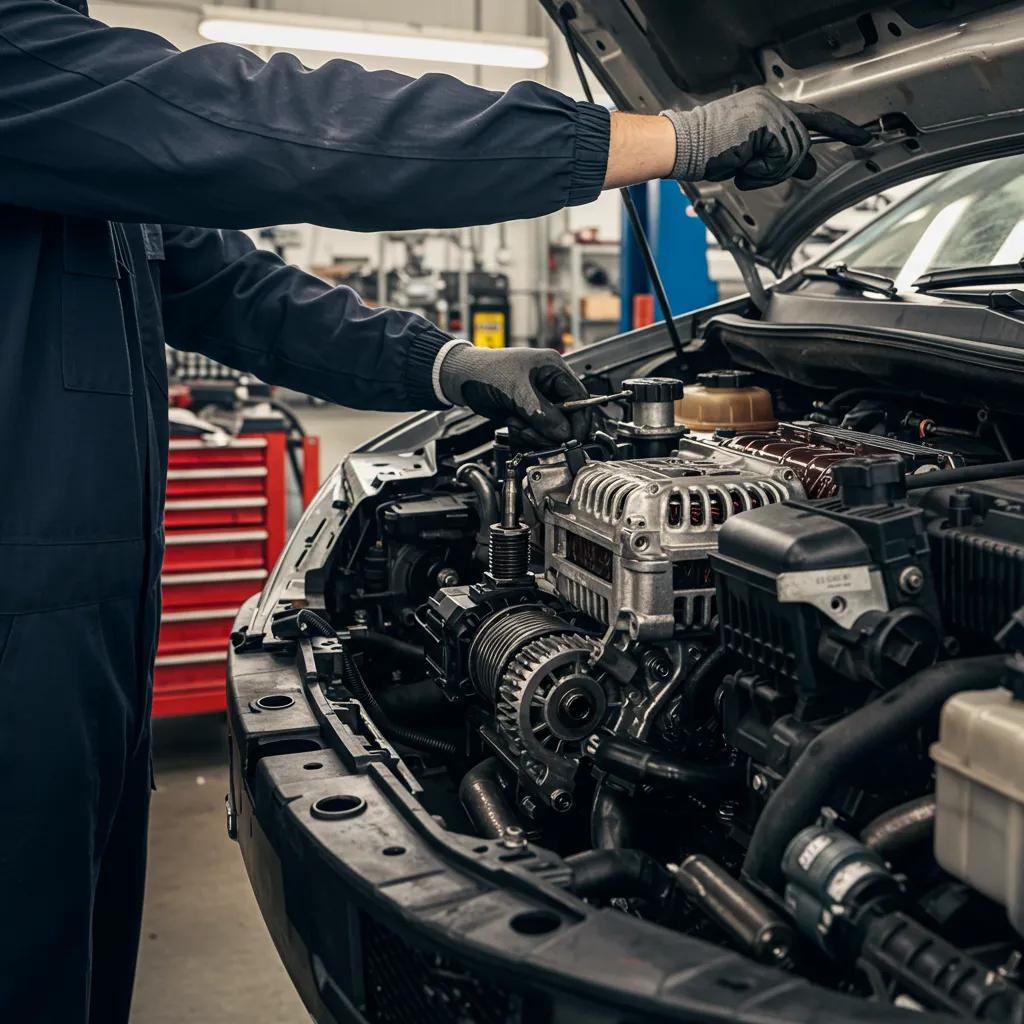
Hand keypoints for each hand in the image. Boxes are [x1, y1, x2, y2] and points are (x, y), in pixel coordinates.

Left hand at [438, 344, 591, 445]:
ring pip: (551, 427)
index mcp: (553, 368)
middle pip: (566, 416)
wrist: (460, 380)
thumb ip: (541, 412)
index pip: (579, 397)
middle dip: (551, 429)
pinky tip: (512, 423)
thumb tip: (563, 432)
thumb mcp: (516, 390)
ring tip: (518, 424)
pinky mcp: (527, 412)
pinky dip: (525, 433)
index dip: (579, 419)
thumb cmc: (485, 372)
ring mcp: (538, 399)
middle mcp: (549, 383)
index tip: (573, 436)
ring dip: (535, 432)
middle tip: (535, 433)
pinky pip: (536, 431)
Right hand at [661, 86, 871, 189]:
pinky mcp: (765, 123)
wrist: (682, 145)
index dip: (841, 128)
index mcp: (767, 106)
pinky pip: (781, 158)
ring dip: (768, 171)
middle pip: (803, 143)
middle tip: (752, 170)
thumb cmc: (705, 151)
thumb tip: (809, 166)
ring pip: (793, 153)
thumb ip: (781, 157)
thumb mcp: (751, 156)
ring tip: (742, 166)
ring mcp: (769, 111)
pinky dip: (762, 171)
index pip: (813, 117)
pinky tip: (741, 164)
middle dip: (783, 166)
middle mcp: (772, 103)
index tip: (862, 137)